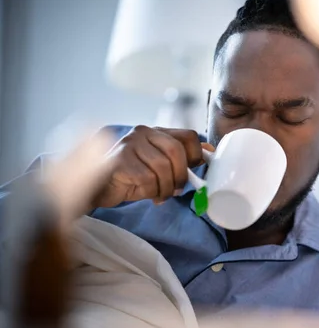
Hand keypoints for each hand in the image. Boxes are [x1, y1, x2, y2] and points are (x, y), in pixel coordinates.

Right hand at [92, 125, 212, 208]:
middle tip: (178, 189)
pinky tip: (149, 194)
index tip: (195, 170)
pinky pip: (147, 179)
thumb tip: (209, 152)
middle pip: (175, 150)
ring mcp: (129, 144)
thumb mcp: (161, 168)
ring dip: (166, 187)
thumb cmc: (132, 179)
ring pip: (162, 166)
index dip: (197, 155)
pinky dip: (152, 192)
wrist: (101, 189)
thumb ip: (181, 159)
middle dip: (181, 175)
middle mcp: (143, 133)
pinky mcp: (119, 159)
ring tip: (161, 194)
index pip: (188, 135)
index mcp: (156, 132)